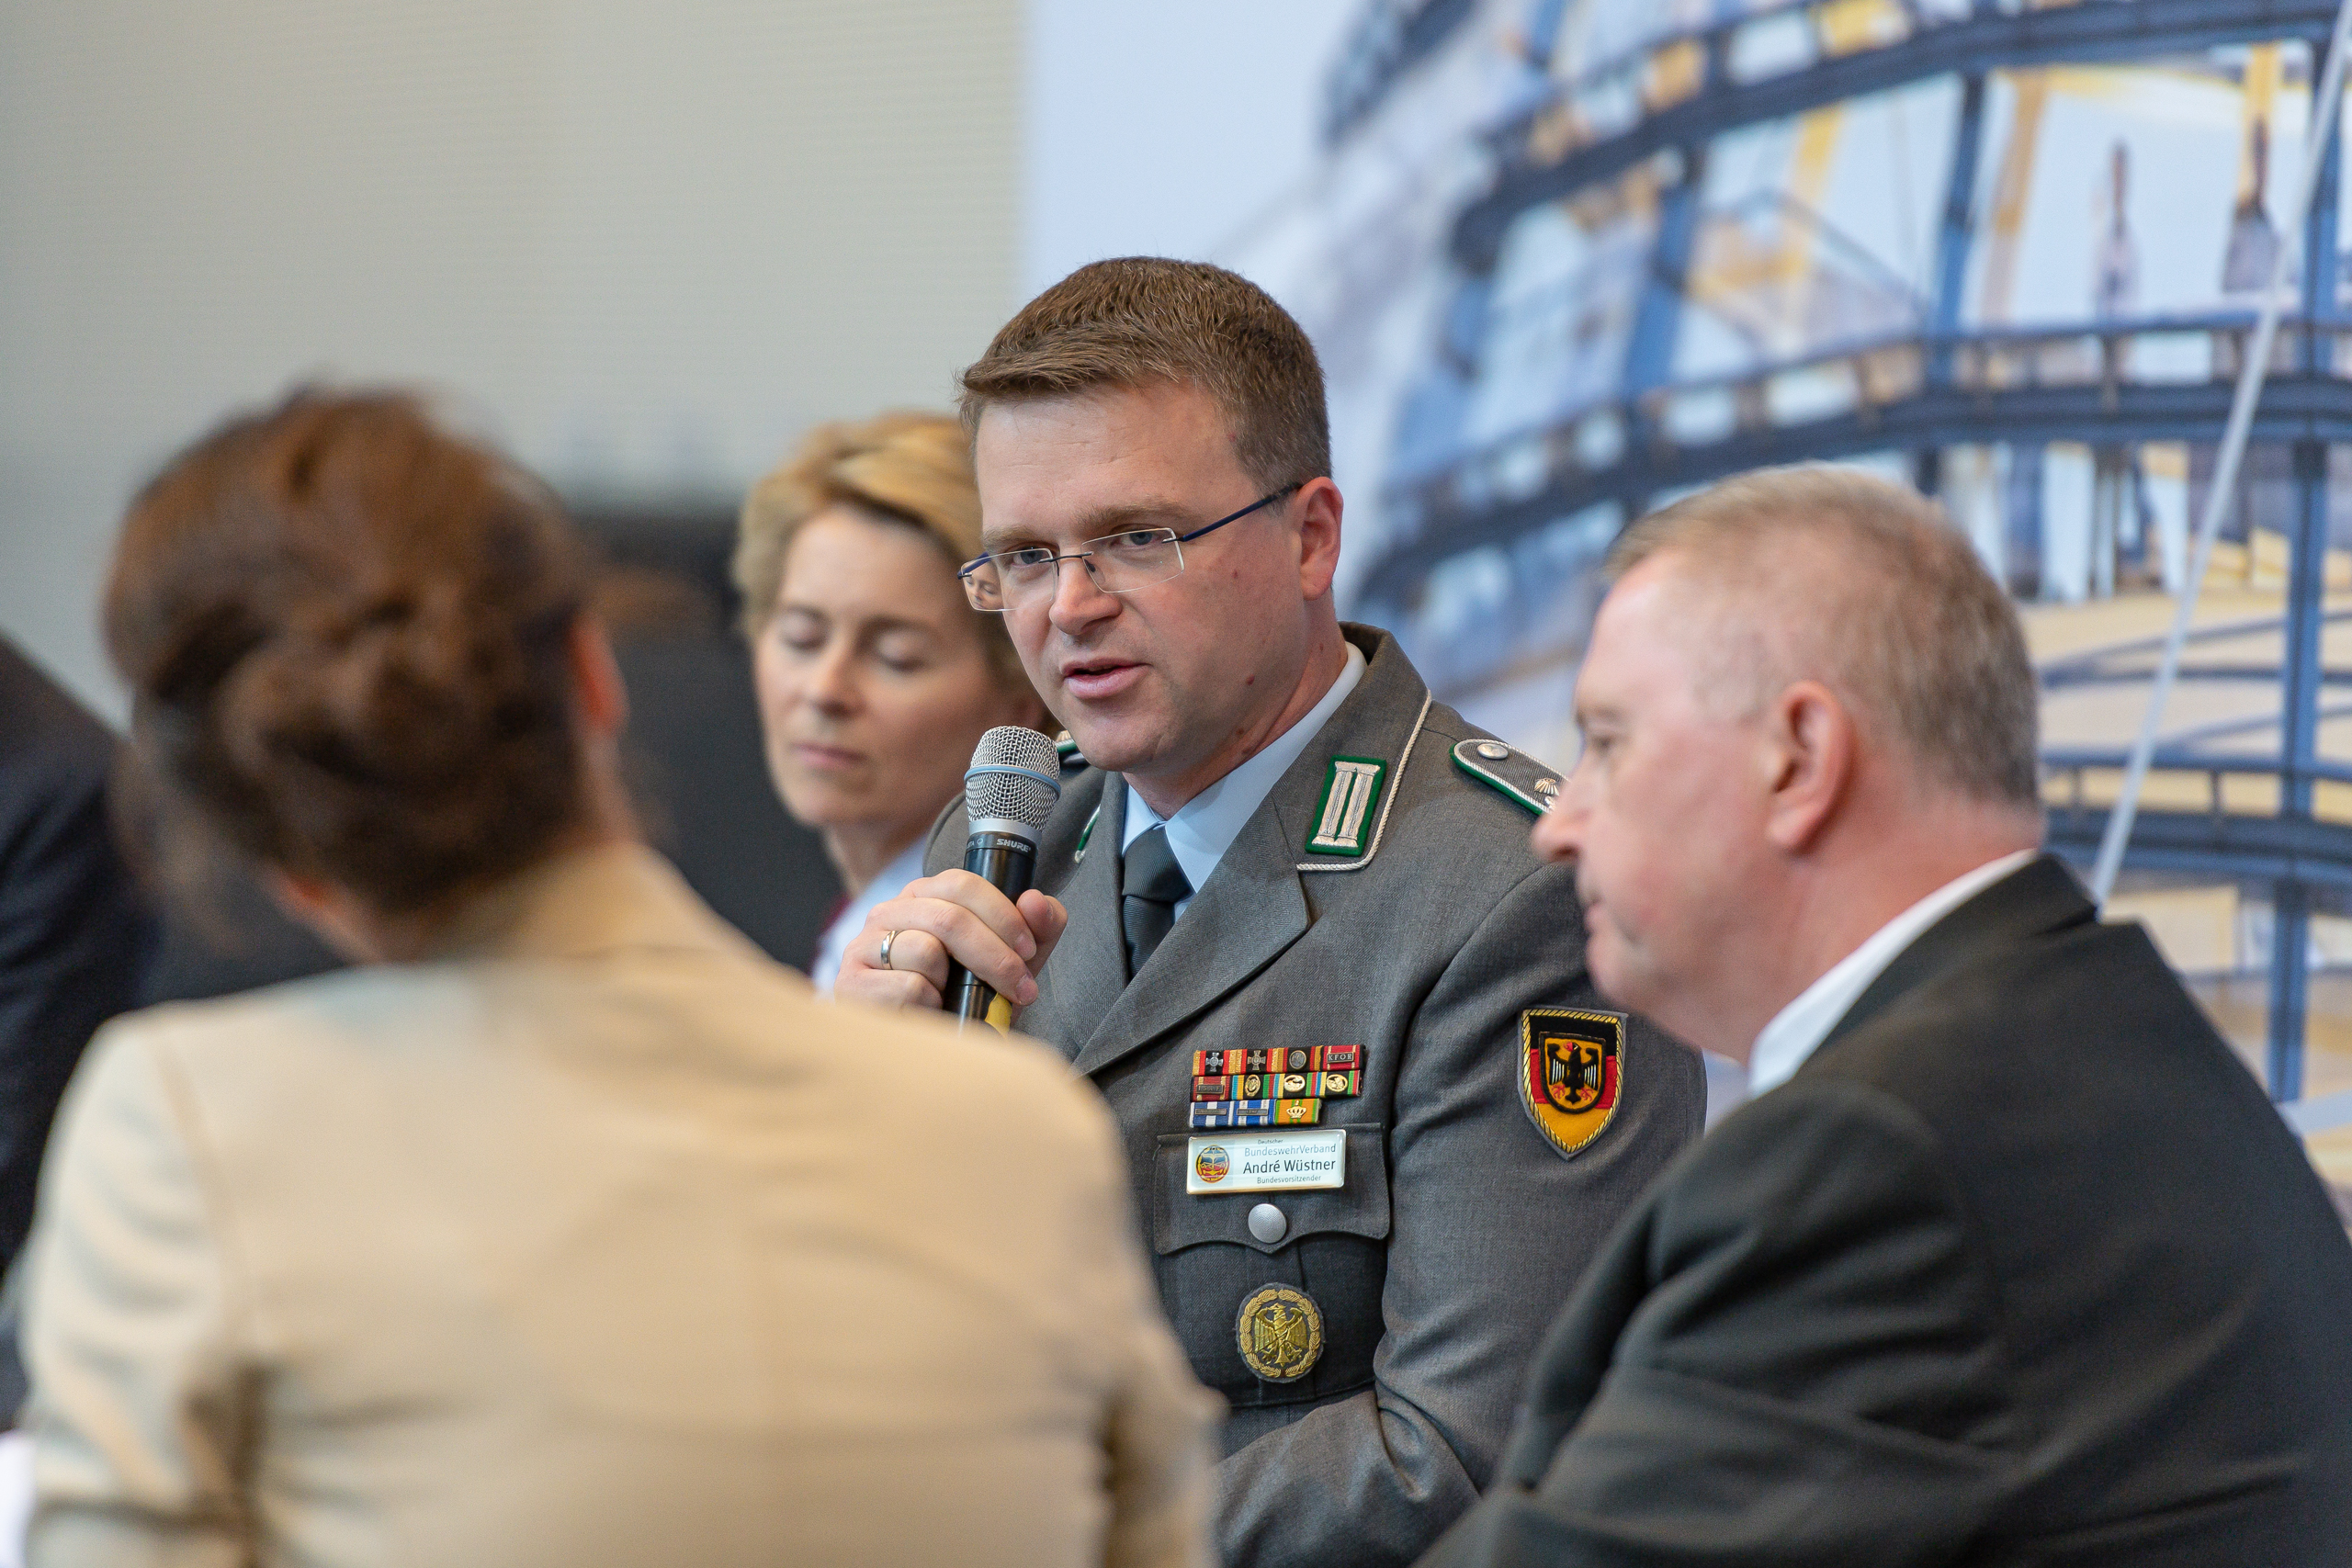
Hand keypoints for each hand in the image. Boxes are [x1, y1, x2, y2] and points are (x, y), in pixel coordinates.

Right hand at [835, 869, 1068, 1013]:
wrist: (923, 1055)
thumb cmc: (965, 1001)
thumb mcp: (1009, 964)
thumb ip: (1036, 930)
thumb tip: (1037, 900)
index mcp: (924, 896)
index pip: (962, 883)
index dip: (1002, 914)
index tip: (1029, 949)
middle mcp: (889, 912)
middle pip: (949, 917)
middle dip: (996, 956)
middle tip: (1021, 988)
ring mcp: (863, 946)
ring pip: (926, 950)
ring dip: (956, 985)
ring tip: (956, 1000)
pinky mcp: (851, 984)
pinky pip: (908, 986)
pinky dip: (932, 1007)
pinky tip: (929, 1015)